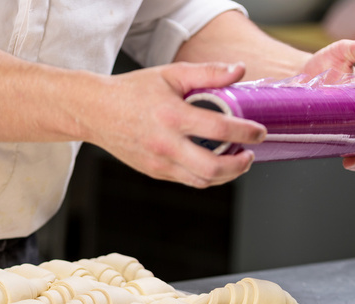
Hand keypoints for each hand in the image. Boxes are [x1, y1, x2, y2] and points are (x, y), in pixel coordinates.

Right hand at [85, 62, 266, 187]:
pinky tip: (213, 163)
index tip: (259, 132)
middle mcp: (165, 144)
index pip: (219, 130)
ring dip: (225, 175)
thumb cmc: (132, 91)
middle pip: (212, 168)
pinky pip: (187, 180)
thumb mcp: (170, 74)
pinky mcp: (155, 172)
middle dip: (239, 165)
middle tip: (249, 155)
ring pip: (201, 181)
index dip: (246, 133)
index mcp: (172, 116)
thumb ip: (207, 73)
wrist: (96, 112)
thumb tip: (239, 70)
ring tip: (235, 161)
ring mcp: (159, 162)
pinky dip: (206, 175)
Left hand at [300, 39, 354, 170]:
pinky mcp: (321, 134)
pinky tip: (323, 154)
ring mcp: (339, 129)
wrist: (300, 73)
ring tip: (350, 162)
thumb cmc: (326, 63)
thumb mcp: (340, 52)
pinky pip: (328, 148)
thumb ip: (353, 49)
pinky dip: (329, 153)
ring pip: (352, 149)